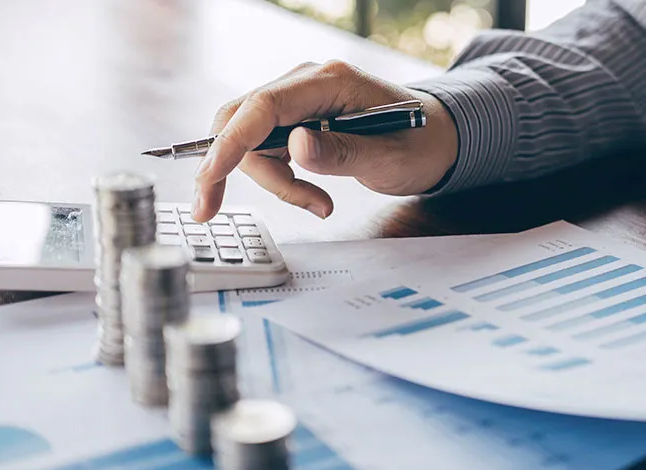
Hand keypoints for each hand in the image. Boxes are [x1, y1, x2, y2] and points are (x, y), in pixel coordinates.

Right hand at [192, 60, 458, 221]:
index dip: (228, 145)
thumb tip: (296, 147)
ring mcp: (299, 101)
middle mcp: (305, 84)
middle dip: (237, 170)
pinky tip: (314, 195)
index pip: (261, 108)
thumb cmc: (420, 143)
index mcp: (329, 82)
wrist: (437, 138)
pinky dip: (282, 180)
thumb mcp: (391, 157)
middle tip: (248, 211)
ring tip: (320, 205)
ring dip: (276, 183)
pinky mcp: (297, 121)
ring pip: (251, 143)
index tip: (208, 183)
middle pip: (242, 123)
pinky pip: (266, 151)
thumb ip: (344, 153)